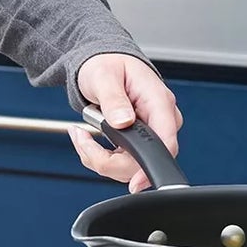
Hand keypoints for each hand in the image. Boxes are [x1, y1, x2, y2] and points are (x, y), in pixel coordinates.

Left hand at [71, 53, 182, 192]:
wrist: (103, 65)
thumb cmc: (107, 65)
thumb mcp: (104, 75)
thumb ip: (113, 99)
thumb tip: (123, 121)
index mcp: (158, 103)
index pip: (165, 142)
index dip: (151, 165)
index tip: (136, 182)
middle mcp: (159, 122)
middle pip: (144, 162)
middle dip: (106, 159)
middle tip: (81, 140)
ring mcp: (149, 134)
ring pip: (129, 167)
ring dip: (98, 158)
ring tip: (80, 136)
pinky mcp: (136, 142)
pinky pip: (120, 162)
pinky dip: (99, 156)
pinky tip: (87, 140)